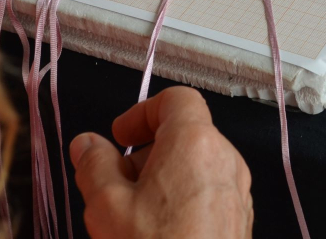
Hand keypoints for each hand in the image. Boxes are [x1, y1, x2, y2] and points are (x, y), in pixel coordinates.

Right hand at [70, 87, 252, 238]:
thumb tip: (86, 144)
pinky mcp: (239, 221)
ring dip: (163, 178)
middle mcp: (225, 160)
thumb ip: (93, 165)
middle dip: (146, 152)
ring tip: (133, 214)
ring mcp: (237, 192)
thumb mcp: (106, 206)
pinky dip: (182, 199)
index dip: (142, 112)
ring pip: (197, 166)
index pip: (176, 99)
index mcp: (195, 142)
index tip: (119, 136)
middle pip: (185, 134)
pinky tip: (158, 232)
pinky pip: (209, 194)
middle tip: (115, 181)